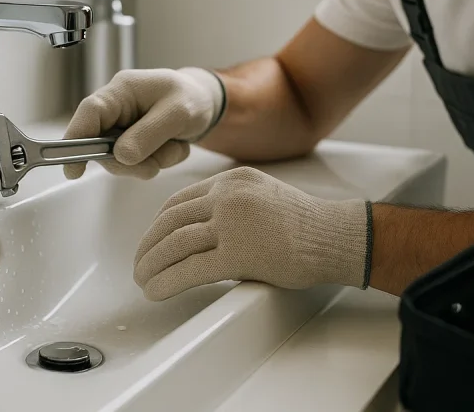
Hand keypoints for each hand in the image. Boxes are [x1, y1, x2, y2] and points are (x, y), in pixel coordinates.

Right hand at [63, 67, 224, 179]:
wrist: (206, 103)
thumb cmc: (191, 98)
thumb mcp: (177, 113)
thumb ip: (149, 134)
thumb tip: (122, 156)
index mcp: (122, 90)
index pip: (89, 112)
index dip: (75, 140)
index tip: (72, 170)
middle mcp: (116, 109)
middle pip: (101, 144)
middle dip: (130, 161)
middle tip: (155, 163)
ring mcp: (122, 127)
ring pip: (120, 159)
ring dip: (150, 161)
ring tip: (174, 145)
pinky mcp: (131, 141)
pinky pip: (135, 164)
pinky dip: (157, 161)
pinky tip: (172, 147)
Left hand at [133, 167, 372, 300]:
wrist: (334, 237)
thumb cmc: (305, 225)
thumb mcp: (262, 197)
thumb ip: (230, 206)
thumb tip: (197, 233)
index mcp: (232, 180)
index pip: (179, 200)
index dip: (157, 224)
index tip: (149, 241)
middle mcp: (228, 196)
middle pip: (170, 221)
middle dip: (148, 246)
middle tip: (138, 264)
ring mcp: (232, 223)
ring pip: (174, 244)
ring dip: (151, 266)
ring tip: (143, 281)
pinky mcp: (238, 253)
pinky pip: (190, 269)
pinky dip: (166, 282)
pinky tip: (156, 292)